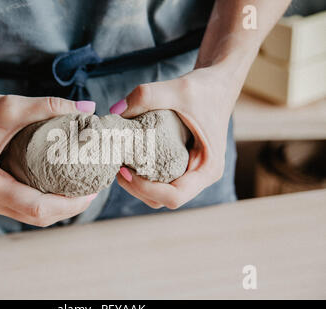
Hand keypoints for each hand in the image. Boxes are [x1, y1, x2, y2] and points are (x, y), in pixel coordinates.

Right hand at [0, 91, 96, 226]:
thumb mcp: (11, 107)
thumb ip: (49, 107)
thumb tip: (87, 106)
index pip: (38, 208)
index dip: (70, 204)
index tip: (93, 190)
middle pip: (38, 217)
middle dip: (69, 207)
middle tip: (93, 190)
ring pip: (32, 215)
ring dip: (59, 207)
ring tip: (82, 190)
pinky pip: (24, 206)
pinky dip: (46, 201)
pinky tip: (62, 187)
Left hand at [110, 65, 239, 208]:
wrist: (218, 84)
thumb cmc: (206, 89)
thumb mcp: (179, 89)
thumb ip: (147, 95)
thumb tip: (115, 111)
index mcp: (208, 169)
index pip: (174, 197)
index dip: (146, 189)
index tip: (125, 170)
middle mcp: (199, 176)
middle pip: (162, 199)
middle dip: (135, 188)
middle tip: (116, 166)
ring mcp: (189, 172)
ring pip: (157, 193)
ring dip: (135, 184)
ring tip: (118, 162)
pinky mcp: (179, 165)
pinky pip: (157, 179)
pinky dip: (140, 174)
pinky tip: (127, 156)